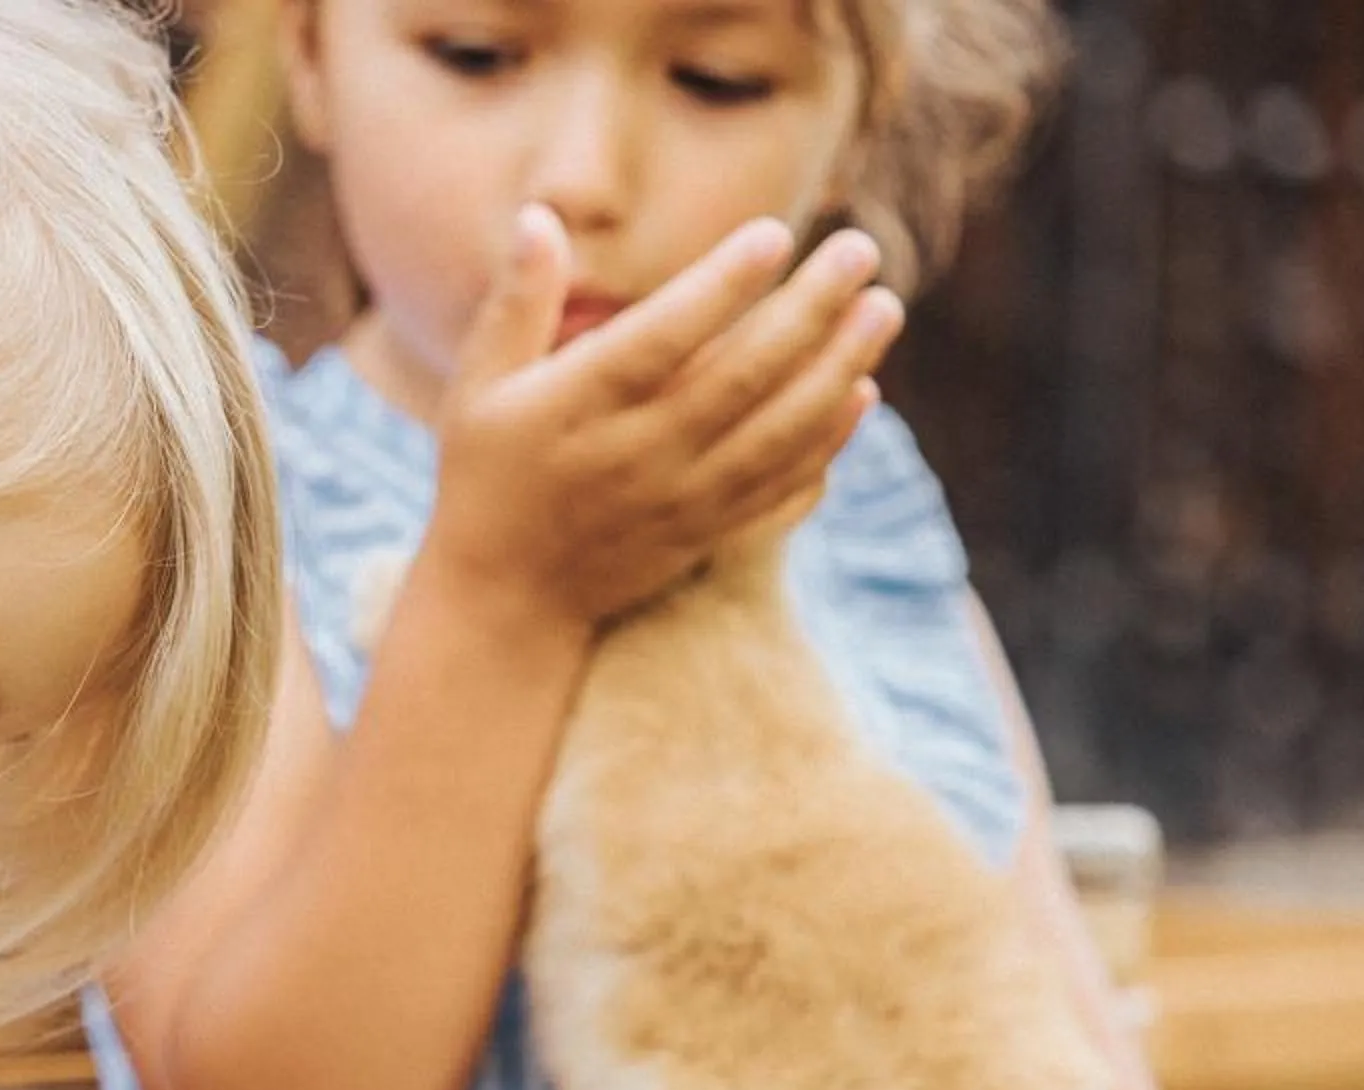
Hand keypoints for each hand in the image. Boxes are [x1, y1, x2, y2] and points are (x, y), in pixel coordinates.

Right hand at [416, 206, 905, 633]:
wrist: (504, 599)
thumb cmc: (486, 475)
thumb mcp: (480, 386)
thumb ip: (517, 302)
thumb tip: (540, 217)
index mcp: (578, 406)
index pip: (663, 337)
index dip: (723, 285)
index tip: (776, 234)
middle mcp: (634, 453)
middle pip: (741, 376)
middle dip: (810, 309)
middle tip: (862, 250)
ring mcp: (676, 500)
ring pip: (777, 432)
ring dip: (839, 369)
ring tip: (884, 310)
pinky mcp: (702, 535)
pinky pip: (778, 490)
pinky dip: (826, 444)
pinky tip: (860, 396)